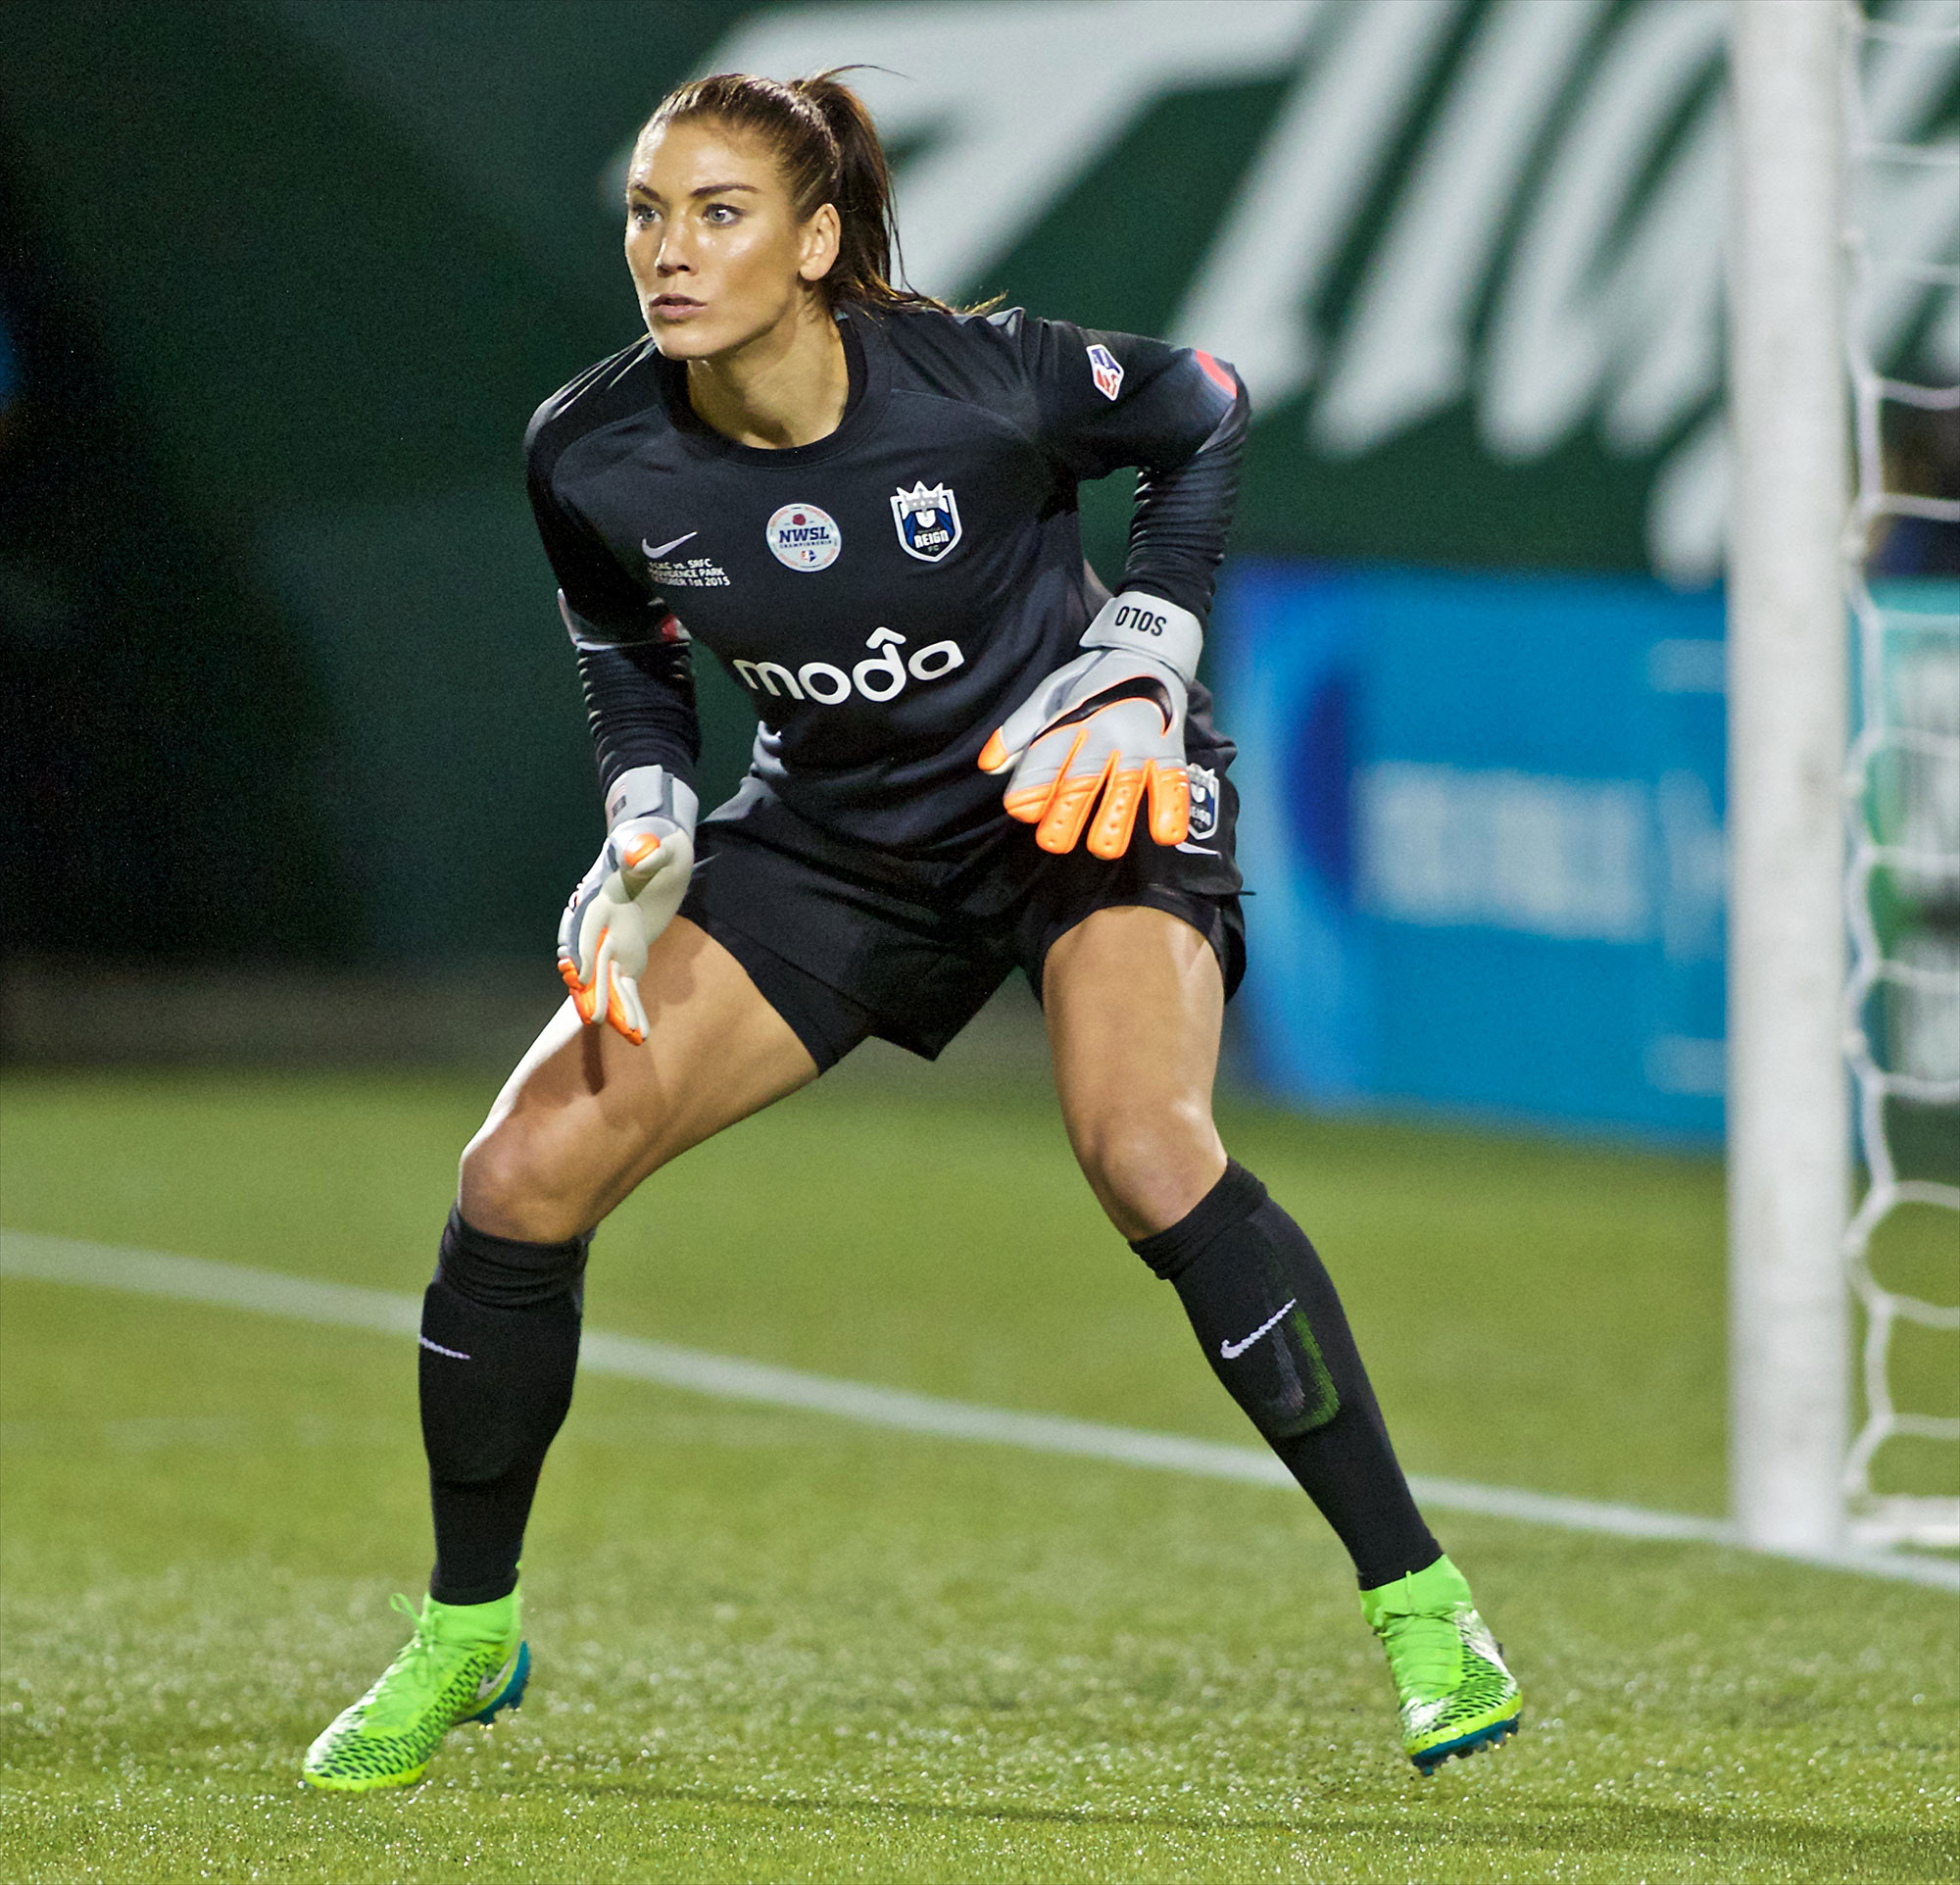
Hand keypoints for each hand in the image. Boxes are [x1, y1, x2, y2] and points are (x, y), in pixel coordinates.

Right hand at [556, 769, 696, 1044]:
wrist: (659, 849)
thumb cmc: (654, 843)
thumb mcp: (653, 843)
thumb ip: (645, 851)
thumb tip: (642, 856)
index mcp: (600, 899)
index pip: (586, 928)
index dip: (581, 952)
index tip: (578, 975)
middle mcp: (601, 926)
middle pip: (593, 962)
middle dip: (593, 991)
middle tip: (594, 1017)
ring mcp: (613, 944)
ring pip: (609, 982)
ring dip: (616, 1009)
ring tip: (627, 1034)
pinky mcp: (629, 957)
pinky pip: (627, 987)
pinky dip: (633, 1009)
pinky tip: (640, 1035)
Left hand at [979, 645, 1189, 856]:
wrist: (1149, 651)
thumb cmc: (1092, 682)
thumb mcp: (1048, 694)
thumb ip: (1017, 732)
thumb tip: (987, 767)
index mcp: (1070, 719)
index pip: (1044, 757)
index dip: (1031, 787)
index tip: (1021, 811)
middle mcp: (1104, 732)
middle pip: (1081, 778)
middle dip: (1066, 814)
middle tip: (1053, 843)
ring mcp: (1139, 743)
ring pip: (1126, 786)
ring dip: (1115, 820)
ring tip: (1102, 848)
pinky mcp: (1170, 751)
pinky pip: (1173, 783)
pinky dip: (1172, 808)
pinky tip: (1165, 835)